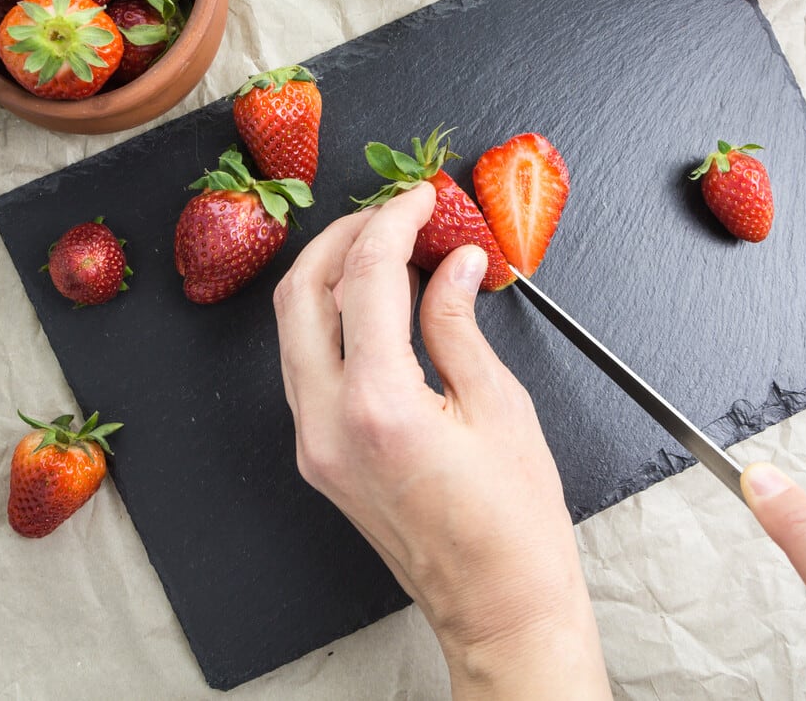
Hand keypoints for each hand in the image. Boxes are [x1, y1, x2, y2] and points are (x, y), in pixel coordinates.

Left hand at [273, 184, 609, 698]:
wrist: (497, 607)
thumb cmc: (514, 526)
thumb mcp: (500, 406)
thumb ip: (459, 323)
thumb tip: (453, 264)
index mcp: (378, 405)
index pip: (367, 277)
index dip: (393, 222)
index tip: (419, 198)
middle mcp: (327, 423)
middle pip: (300, 294)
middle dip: (340, 238)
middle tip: (387, 213)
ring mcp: (313, 445)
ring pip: (292, 331)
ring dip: (328, 278)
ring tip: (382, 251)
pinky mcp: (318, 458)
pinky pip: (305, 369)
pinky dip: (330, 324)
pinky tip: (373, 308)